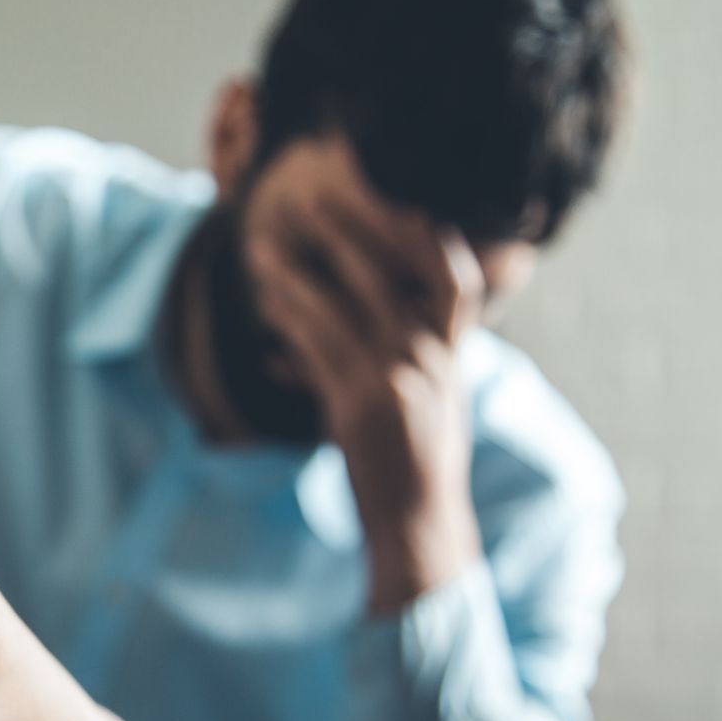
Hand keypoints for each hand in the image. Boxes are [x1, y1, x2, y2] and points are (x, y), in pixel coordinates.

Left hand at [243, 134, 485, 611]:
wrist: (418, 525)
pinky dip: (291, 319)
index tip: (401, 196)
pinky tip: (265, 300)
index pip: (456, 281)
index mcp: (452, 355)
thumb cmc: (410, 466)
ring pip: (349, 304)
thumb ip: (370, 368)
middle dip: (355, 229)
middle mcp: (433, 359)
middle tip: (315, 194)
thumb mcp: (411, 407)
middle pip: (397, 273)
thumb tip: (294, 351)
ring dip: (305, 268)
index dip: (433, 236)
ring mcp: (400, 379)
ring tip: (266, 245)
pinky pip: (320, 347)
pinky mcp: (363, 404)